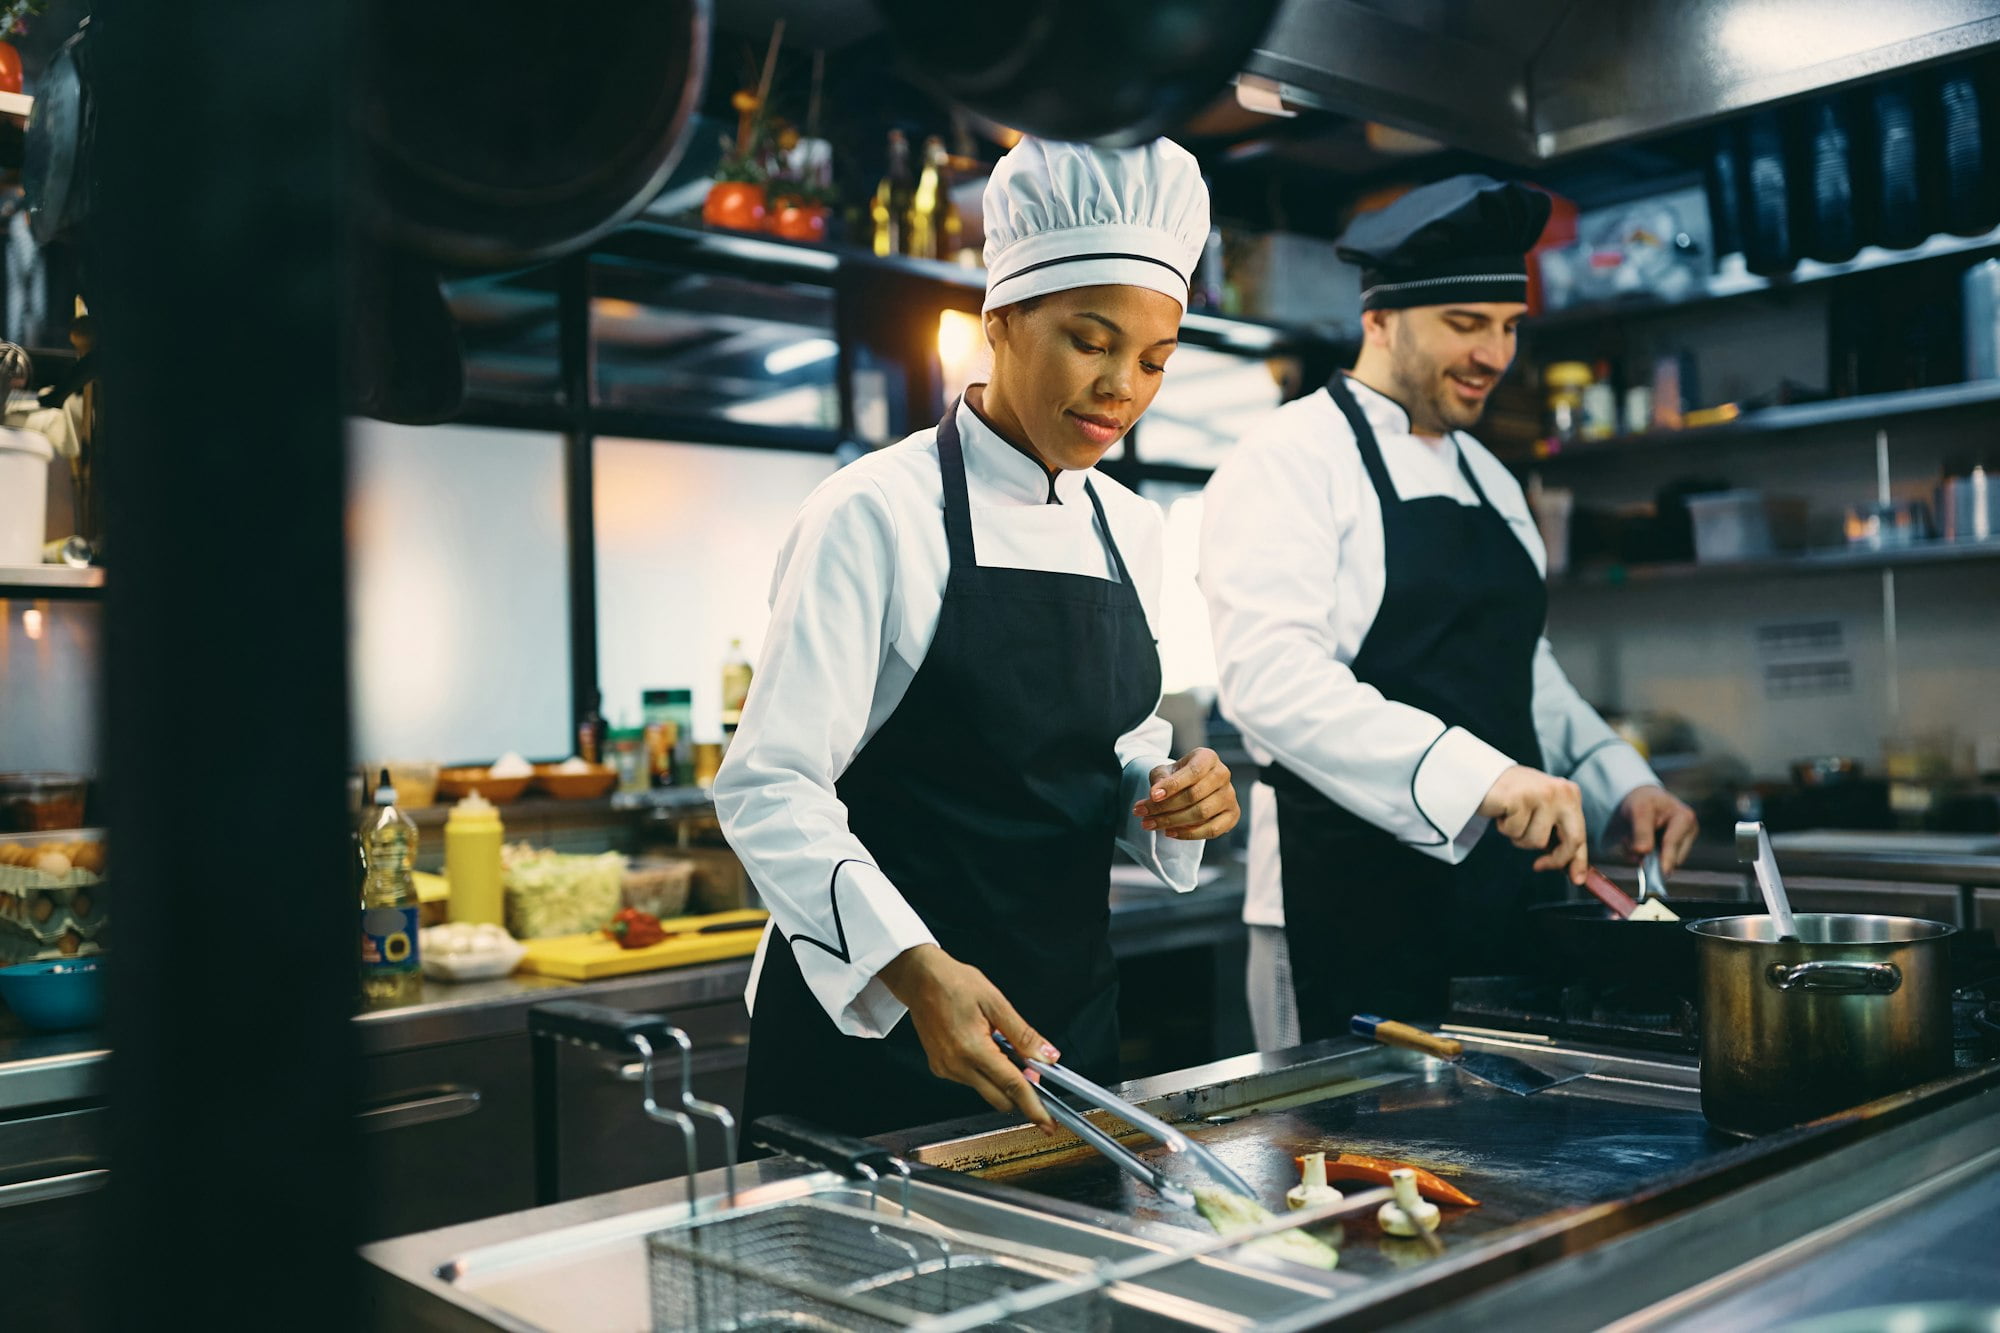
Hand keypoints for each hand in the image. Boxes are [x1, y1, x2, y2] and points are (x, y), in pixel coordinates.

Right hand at [877, 944, 1058, 1133]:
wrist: (919, 979)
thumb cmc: (954, 983)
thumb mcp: (996, 1003)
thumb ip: (1023, 1034)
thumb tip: (1047, 1056)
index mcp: (973, 1049)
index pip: (1012, 1086)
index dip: (1034, 1106)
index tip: (1048, 1122)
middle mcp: (956, 1065)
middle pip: (1000, 1098)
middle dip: (1020, 1092)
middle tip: (1031, 1069)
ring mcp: (946, 1069)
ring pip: (985, 1090)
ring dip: (1000, 1078)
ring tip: (998, 1043)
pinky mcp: (940, 1068)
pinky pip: (970, 1081)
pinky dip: (984, 1072)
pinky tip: (984, 1048)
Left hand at [1135, 748, 1239, 839]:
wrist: (1191, 787)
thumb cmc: (1176, 777)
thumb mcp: (1165, 772)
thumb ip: (1159, 780)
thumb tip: (1155, 796)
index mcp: (1208, 758)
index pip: (1193, 772)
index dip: (1172, 786)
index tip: (1151, 796)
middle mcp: (1223, 774)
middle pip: (1194, 795)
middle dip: (1165, 807)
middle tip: (1142, 814)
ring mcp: (1230, 796)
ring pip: (1202, 813)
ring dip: (1172, 821)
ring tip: (1150, 824)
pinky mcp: (1232, 815)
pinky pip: (1212, 830)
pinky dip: (1189, 834)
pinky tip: (1170, 832)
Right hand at [1477, 764, 1586, 884]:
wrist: (1483, 776)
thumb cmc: (1514, 798)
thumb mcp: (1544, 813)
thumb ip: (1558, 834)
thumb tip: (1572, 870)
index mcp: (1570, 795)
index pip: (1580, 834)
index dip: (1578, 861)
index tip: (1577, 879)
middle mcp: (1561, 792)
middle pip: (1571, 840)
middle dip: (1556, 859)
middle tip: (1539, 866)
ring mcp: (1542, 794)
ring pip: (1537, 841)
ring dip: (1519, 837)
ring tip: (1512, 818)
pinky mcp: (1520, 799)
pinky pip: (1515, 831)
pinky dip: (1504, 827)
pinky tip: (1502, 812)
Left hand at [1609, 784, 1698, 875]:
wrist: (1641, 799)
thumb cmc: (1643, 801)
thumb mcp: (1638, 810)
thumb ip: (1641, 832)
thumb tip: (1643, 853)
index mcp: (1685, 818)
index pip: (1673, 843)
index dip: (1665, 859)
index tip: (1662, 874)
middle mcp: (1688, 832)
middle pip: (1672, 858)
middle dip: (1649, 856)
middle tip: (1628, 842)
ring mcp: (1682, 843)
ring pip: (1663, 864)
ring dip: (1643, 857)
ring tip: (1631, 839)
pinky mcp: (1672, 851)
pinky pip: (1657, 863)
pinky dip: (1643, 857)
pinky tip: (1637, 844)